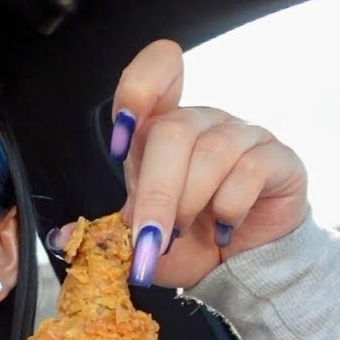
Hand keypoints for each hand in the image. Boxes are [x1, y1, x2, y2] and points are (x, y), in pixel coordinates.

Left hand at [52, 40, 309, 289]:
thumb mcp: (139, 240)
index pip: (157, 71)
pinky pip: (251, 170)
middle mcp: (202, 123)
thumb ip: (103, 236)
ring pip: (212, 152)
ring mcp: (243, 135)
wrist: (241, 268)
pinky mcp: (278, 158)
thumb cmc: (190, 242)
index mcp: (162, 131)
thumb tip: (62, 238)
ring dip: (191, 202)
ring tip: (187, 234)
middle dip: (157, 193)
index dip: (138, 89)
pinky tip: (223, 228)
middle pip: (174, 131)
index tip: (121, 138)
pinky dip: (229, 207)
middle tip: (152, 238)